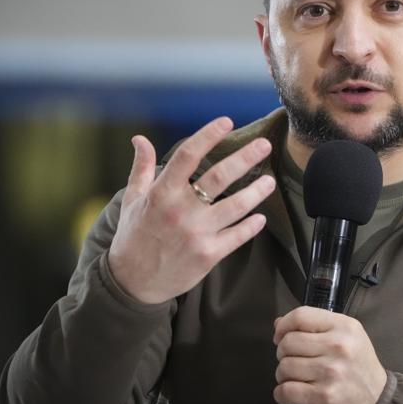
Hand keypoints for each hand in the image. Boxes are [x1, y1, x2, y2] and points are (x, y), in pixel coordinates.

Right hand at [107, 116, 275, 304]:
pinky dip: (251, 226)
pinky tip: (261, 217)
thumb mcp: (133, 200)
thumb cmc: (134, 236)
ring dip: (257, 192)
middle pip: (220, 176)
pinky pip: (237, 236)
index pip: (188, 155)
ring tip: (270, 181)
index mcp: (162, 192)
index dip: (208, 135)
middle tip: (265, 144)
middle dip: (245, 157)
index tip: (227, 121)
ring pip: (236, 206)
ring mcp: (197, 233)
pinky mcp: (208, 254)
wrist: (132, 282)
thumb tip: (140, 139)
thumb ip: (141, 168)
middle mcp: (181, 210)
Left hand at [272, 306, 386, 403]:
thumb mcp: (348, 337)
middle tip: (294, 361)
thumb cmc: (358, 367)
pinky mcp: (323, 397)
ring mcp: (330, 373)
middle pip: (288, 343)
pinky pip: (285, 391)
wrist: (377, 403)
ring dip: (283, 376)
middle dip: (283, 353)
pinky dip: (282, 394)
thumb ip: (316, 326)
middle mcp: (338, 347)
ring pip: (284, 367)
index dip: (283, 326)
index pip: (300, 316)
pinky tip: (292, 393)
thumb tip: (279, 323)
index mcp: (344, 327)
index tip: (280, 336)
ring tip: (297, 378)